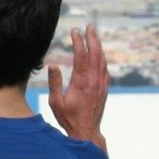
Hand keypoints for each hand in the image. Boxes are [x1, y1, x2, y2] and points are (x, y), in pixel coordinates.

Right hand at [49, 24, 109, 145]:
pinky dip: (102, 58)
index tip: (75, 31)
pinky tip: (100, 54)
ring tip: (95, 35)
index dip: (78, 42)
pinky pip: (105, 69)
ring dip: (99, 46)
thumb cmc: (69, 118)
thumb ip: (55, 83)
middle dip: (92, 39)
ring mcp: (101, 85)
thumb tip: (53, 65)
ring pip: (102, 61)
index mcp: (81, 83)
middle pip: (95, 54)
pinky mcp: (104, 89)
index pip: (81, 56)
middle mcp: (94, 81)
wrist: (87, 132)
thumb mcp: (55, 102)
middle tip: (90, 26)